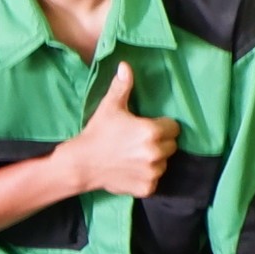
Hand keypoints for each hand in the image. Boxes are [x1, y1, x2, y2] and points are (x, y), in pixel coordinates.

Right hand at [64, 58, 177, 197]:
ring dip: (154, 160)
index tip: (146, 128)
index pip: (173, 127)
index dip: (161, 126)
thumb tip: (125, 66)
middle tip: (139, 142)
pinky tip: (131, 170)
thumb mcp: (110, 107)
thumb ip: (122, 86)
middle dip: (159, 143)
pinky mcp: (147, 187)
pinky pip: (155, 180)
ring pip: (164, 163)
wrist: (81, 164)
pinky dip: (146, 177)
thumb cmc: (97, 133)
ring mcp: (152, 172)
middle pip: (171, 146)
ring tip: (134, 156)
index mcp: (152, 131)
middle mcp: (156, 153)